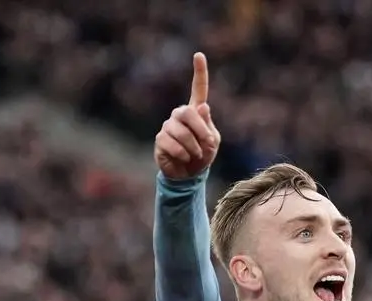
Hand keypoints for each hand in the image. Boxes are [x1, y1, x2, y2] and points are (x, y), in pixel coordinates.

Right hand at [154, 52, 220, 180]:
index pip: (198, 89)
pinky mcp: (160, 140)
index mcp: (195, 112)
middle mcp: (180, 115)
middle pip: (187, 113)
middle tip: (208, 144)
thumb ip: (208, 125)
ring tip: (195, 155)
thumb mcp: (212, 141)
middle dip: (200, 130)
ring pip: (180, 132)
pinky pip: (172, 144)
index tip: (199, 55)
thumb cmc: (202, 155)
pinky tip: (183, 158)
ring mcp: (168, 126)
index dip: (199, 72)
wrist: (188, 175)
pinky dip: (182, 154)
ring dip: (193, 147)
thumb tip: (203, 107)